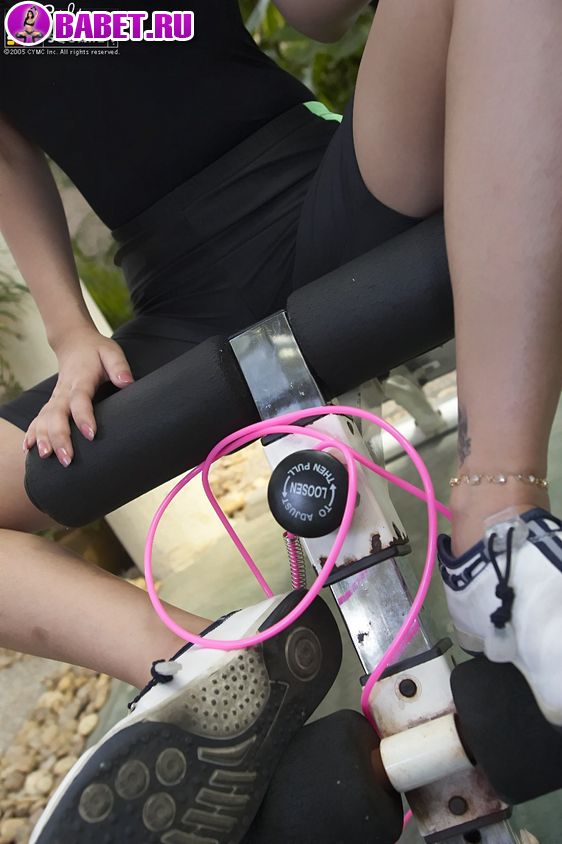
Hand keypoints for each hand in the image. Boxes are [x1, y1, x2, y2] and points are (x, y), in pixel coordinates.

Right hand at [23, 325, 134, 467]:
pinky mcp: (51, 403)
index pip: (80, 399)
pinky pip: (37, 419)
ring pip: (44, 419)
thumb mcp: (111, 352)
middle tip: (66, 459)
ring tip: (45, 457)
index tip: (91, 434)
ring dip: (43, 438)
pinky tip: (27, 449)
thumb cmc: (96, 351)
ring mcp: (55, 397)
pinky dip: (31, 433)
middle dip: (59, 437)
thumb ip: (119, 367)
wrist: (74, 342)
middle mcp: (64, 390)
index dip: (84, 416)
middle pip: (57, 414)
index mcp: (80, 379)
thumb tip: (126, 382)